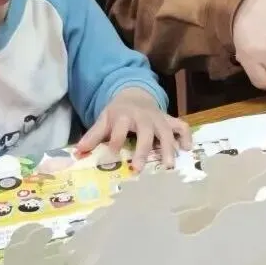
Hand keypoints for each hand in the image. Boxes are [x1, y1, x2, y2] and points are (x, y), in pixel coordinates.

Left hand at [77, 87, 191, 170]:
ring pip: (167, 131)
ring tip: (168, 166)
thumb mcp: (104, 119)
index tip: (111, 155)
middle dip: (143, 150)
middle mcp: (144, 117)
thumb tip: (78, 151)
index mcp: (125, 116)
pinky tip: (187, 150)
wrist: (135, 95)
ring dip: (168, 147)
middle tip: (138, 169)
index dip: (115, 140)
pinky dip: (186, 137)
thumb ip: (93, 135)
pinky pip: (182, 126)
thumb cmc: (118, 113)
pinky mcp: (170, 121)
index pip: (120, 128)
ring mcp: (159, 119)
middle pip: (146, 133)